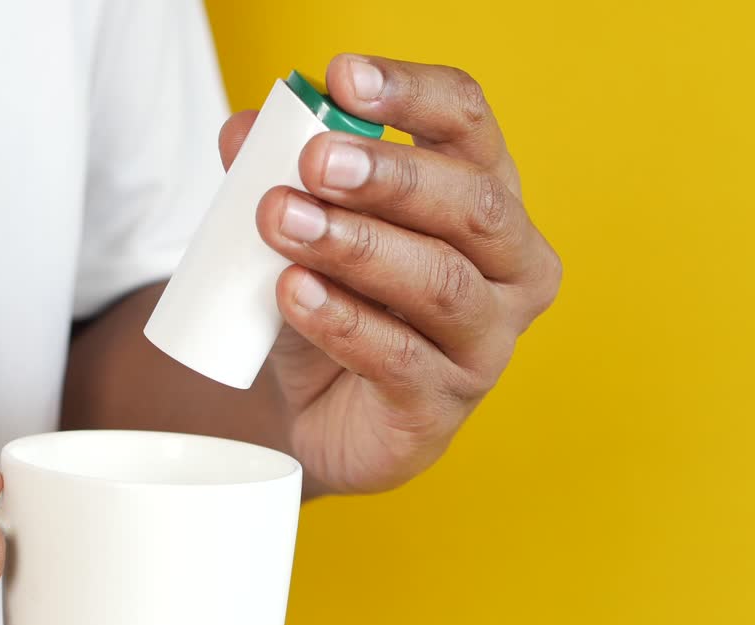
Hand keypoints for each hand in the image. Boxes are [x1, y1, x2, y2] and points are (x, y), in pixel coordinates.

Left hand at [218, 55, 560, 495]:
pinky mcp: (441, 405)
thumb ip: (276, 176)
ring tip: (284, 223)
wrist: (319, 415)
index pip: (469, 124)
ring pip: (440, 283)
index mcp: (485, 198)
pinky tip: (294, 292)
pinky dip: (342, 320)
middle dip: (393, 176)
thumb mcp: (304, 230)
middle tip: (315, 162)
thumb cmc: (335, 307)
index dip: (412, 95)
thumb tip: (244, 132)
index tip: (343, 78)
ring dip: (357, 246)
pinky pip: (399, 358)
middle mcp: (510, 266)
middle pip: (474, 203)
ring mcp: (485, 342)